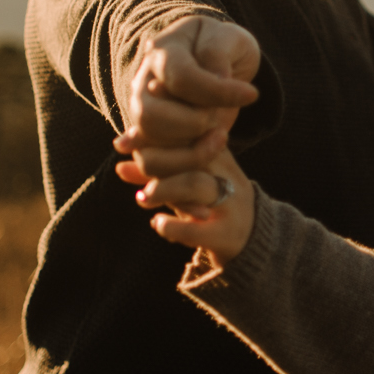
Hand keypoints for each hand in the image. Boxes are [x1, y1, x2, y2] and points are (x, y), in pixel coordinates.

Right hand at [112, 15, 261, 177]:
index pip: (181, 77)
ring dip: (190, 152)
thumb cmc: (222, 47)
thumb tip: (216, 78)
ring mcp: (144, 115)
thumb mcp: (228, 38)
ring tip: (220, 137)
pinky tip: (209, 165)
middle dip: (193, 124)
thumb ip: (218, 52)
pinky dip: (184, 173)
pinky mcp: (153, 141)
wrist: (215, 62)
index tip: (252, 94)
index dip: (217, 91)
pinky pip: (156, 167)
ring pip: (148, 148)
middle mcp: (143, 85)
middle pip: (149, 117)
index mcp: (162, 51)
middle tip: (220, 119)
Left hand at [118, 149, 255, 263]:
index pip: (186, 136)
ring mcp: (229, 203)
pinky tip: (157, 224)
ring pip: (196, 184)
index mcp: (219, 155)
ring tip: (143, 197)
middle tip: (127, 168)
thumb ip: (158, 171)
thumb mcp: (187, 182)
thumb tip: (120, 159)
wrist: (253, 238)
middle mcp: (226, 174)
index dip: (152, 137)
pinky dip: (173, 227)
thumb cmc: (212, 202)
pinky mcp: (226, 234)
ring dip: (163, 189)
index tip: (122, 142)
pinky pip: (198, 229)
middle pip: (191, 155)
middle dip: (156, 159)